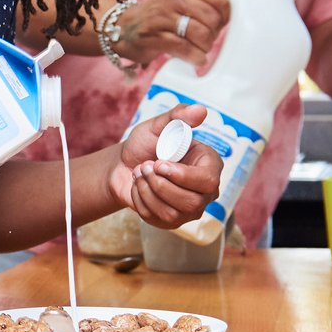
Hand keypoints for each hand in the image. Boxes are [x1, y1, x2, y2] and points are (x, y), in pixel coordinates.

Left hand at [110, 105, 223, 227]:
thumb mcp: (158, 126)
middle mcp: (205, 190)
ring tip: (139, 174)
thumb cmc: (144, 144)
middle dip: (160, 185)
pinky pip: (157, 219)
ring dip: (147, 191)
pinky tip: (138, 188)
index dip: (181, 176)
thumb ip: (177, 117)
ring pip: (173, 213)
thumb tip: (200, 110)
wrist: (123, 165)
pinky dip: (141, 201)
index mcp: (209, 165)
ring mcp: (190, 208)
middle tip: (144, 167)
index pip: (207, 180)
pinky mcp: (173, 221)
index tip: (158, 164)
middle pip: (191, 202)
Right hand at [114, 0, 230, 67]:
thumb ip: (203, 1)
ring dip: (205, 47)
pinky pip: (185, 48)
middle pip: (212, 18)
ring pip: (201, 34)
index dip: (225, 16)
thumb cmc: (160, 16)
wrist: (124, 27)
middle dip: (213, 34)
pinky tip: (196, 59)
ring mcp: (161, 16)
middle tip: (206, 39)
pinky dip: (195, 57)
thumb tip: (232, 14)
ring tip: (199, 49)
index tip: (219, 25)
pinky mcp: (153, 36)